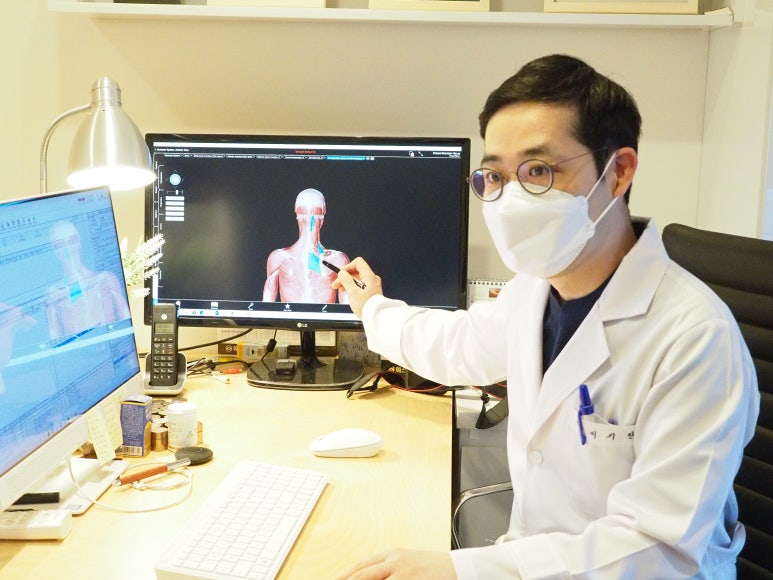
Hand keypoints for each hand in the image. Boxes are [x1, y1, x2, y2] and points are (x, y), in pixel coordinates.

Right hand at [331, 257, 382, 318]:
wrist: (375, 318)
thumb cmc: (366, 306)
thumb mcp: (352, 292)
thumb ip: (346, 280)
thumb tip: (342, 273)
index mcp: (369, 276)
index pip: (358, 263)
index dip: (347, 267)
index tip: (341, 275)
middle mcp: (372, 279)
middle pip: (356, 272)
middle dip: (345, 277)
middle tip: (336, 284)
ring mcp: (372, 285)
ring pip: (357, 279)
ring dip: (347, 283)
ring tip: (340, 290)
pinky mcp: (371, 292)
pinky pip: (360, 285)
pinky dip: (353, 287)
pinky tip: (347, 293)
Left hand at [337, 549, 456, 579]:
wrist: (460, 568)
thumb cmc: (434, 568)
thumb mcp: (409, 563)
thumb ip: (389, 569)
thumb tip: (370, 576)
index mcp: (392, 555)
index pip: (361, 566)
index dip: (344, 576)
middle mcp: (394, 562)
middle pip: (361, 575)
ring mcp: (402, 574)